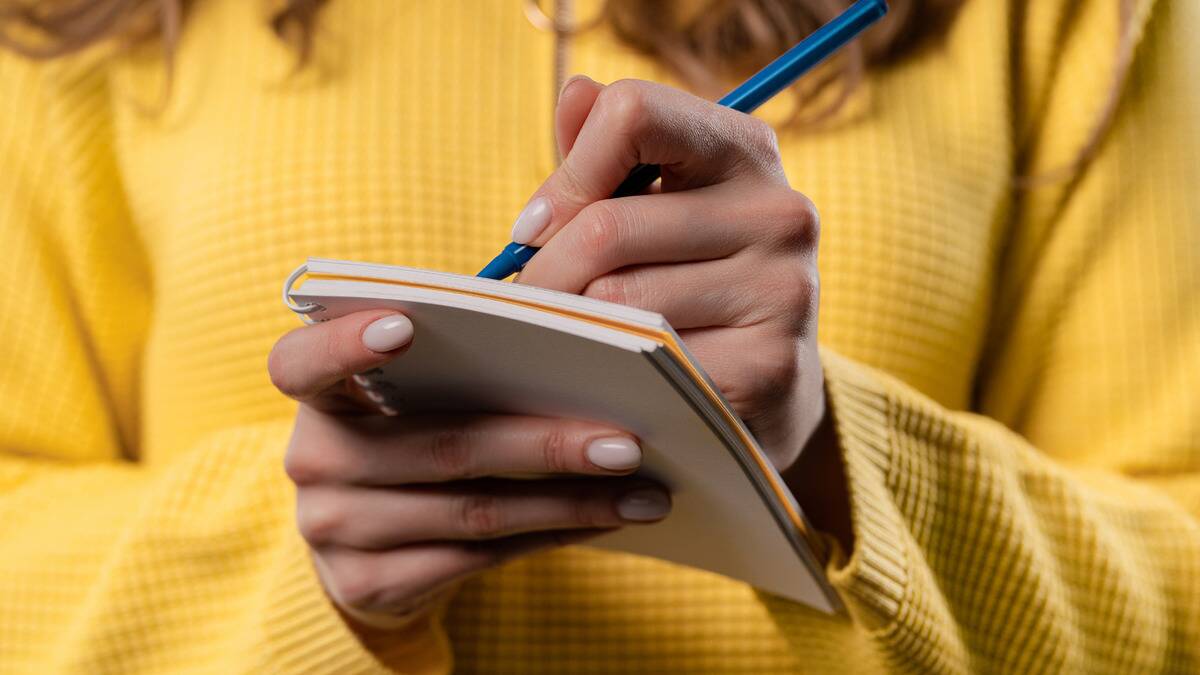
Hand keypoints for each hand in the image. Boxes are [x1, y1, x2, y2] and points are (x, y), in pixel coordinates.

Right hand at [268, 310, 670, 627]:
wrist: (365, 542)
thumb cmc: (409, 433)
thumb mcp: (411, 394)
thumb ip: (455, 359)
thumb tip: (573, 343)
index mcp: (320, 393)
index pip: (300, 362)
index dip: (346, 343)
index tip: (407, 325)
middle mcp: (314, 460)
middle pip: (441, 446)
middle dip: (545, 443)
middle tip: (626, 441)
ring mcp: (335, 529)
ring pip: (473, 511)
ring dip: (568, 501)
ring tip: (640, 491)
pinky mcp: (369, 584)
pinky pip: (478, 557)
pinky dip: (551, 534)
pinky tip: (601, 519)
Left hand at [516, 76, 825, 474]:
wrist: (769, 390)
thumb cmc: (690, 281)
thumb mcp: (656, 205)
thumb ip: (607, 153)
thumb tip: (575, 91)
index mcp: (745, 150)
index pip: (633, 114)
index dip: (567, 172)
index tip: (538, 226)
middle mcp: (779, 211)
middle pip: (607, 225)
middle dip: (545, 272)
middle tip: (526, 304)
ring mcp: (783, 290)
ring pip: (617, 300)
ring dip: (569, 328)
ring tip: (565, 341)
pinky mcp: (771, 367)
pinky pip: (646, 365)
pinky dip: (607, 378)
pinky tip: (607, 383)